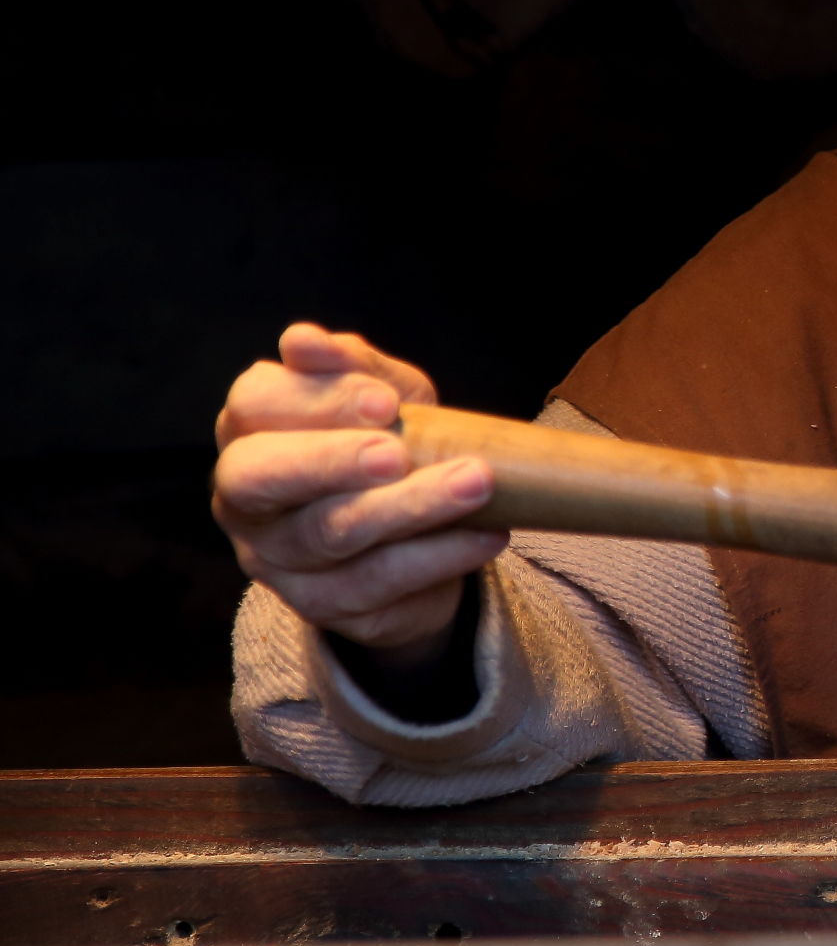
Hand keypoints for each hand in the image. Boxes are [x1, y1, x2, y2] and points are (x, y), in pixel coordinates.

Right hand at [211, 323, 504, 666]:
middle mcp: (244, 497)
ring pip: (330, 534)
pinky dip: (437, 557)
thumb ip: (356, 368)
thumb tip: (305, 340)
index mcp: (250, 430)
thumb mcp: (385, 400)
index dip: (315, 398)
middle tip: (397, 452)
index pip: (254, 402)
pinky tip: (484, 534)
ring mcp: (273, 558)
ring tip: (476, 483)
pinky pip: (376, 582)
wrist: (417, 541)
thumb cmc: (389, 448)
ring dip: (409, 508)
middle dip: (331, 460)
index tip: (385, 401)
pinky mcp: (319, 605)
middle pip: (262, 476)